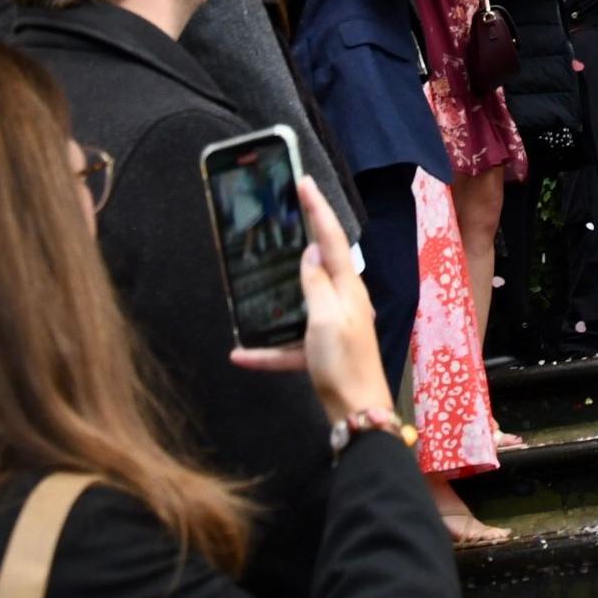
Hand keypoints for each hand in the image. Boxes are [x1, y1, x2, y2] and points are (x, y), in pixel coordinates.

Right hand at [230, 179, 392, 423]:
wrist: (356, 414)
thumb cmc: (343, 364)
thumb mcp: (326, 319)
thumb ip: (317, 284)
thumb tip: (312, 252)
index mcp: (349, 289)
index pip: (333, 240)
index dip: (318, 210)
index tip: (304, 183)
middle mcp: (344, 302)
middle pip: (320, 265)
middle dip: (302, 240)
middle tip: (284, 216)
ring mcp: (332, 327)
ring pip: (300, 303)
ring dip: (278, 294)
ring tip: (257, 275)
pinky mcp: (321, 352)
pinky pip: (289, 345)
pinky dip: (267, 350)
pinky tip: (240, 354)